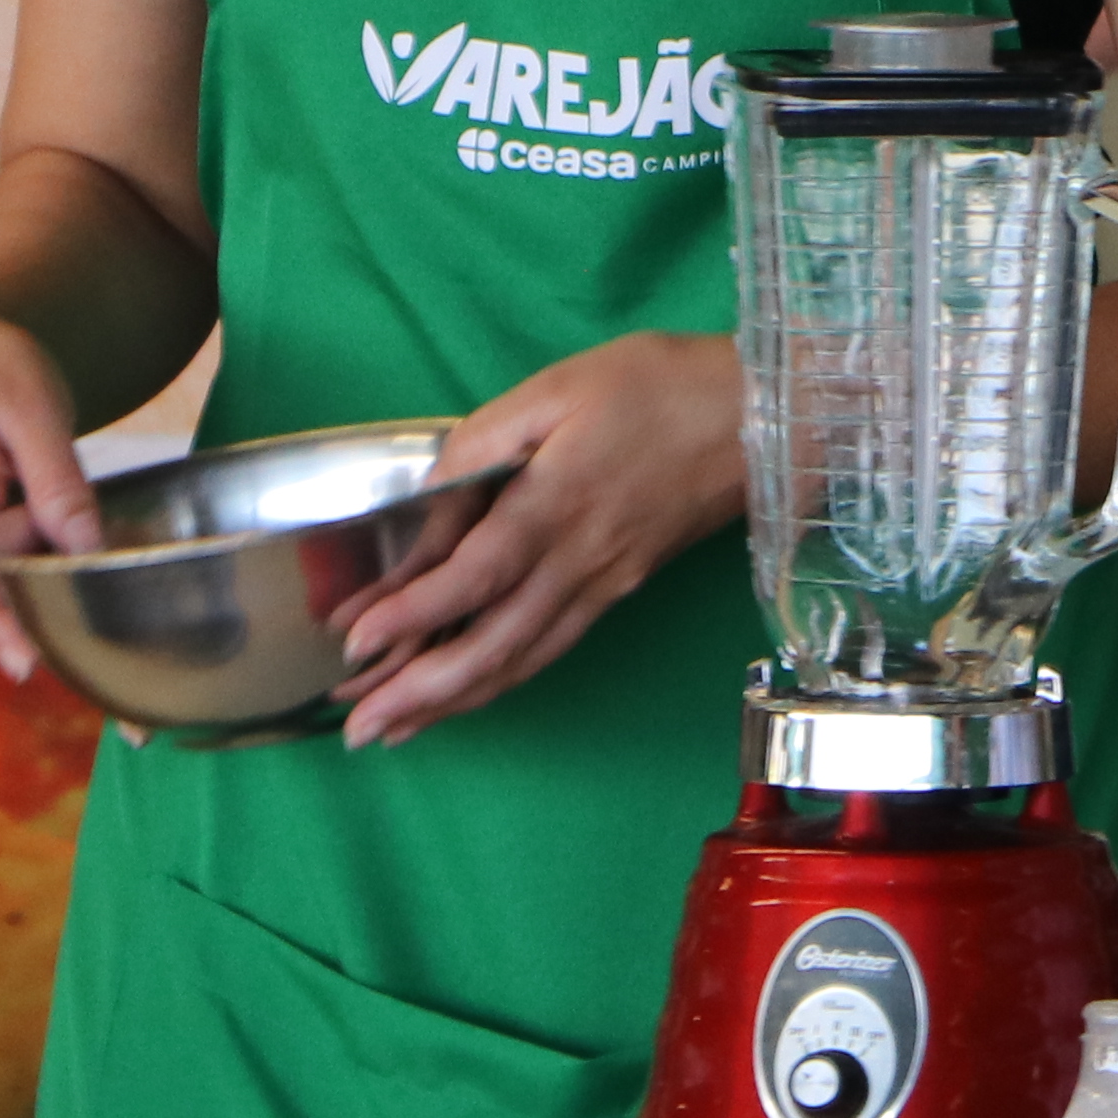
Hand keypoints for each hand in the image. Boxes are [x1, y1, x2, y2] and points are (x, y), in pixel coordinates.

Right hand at [0, 290, 108, 676]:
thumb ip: (56, 480)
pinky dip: (50, 584)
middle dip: (30, 641)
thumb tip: (83, 544)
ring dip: (43, 617)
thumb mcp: (31, 410)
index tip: (29, 665)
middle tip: (99, 673)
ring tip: (112, 651)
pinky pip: (13, 569)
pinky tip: (101, 594)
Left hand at [323, 332, 745, 750]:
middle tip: (355, 729)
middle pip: (491, 645)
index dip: (410, 614)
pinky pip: (549, 649)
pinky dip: (498, 681)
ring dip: (452, 702)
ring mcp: (603, 586)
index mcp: (555, 505)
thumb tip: (429, 503)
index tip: (353, 644)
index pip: (472, 577)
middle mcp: (578, 563)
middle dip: (419, 693)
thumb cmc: (655, 388)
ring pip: (521, 661)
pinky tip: (464, 693)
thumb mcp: (556, 389)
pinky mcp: (619, 591)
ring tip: (390, 730)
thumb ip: (482, 444)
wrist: (763, 419)